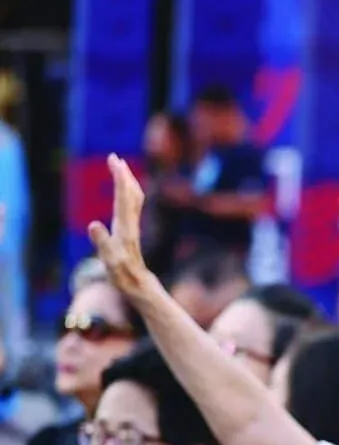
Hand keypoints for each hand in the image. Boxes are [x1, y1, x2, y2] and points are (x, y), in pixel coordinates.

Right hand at [87, 155, 157, 296]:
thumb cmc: (123, 276)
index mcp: (124, 228)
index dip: (119, 178)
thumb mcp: (109, 261)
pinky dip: (127, 193)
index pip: (123, 198)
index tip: (115, 161)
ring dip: (127, 181)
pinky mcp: (131, 232)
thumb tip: (93, 224)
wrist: (139, 287)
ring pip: (133, 199)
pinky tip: (125, 191)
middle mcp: (130, 224)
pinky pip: (131, 207)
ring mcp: (132, 227)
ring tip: (120, 167)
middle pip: (130, 194)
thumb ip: (102, 243)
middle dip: (123, 174)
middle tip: (115, 157)